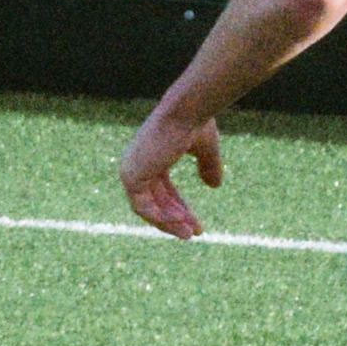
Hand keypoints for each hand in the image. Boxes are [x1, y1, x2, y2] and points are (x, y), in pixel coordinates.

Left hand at [119, 112, 223, 238]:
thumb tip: (214, 186)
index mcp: (152, 155)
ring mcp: (131, 170)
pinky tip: (181, 222)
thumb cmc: (196, 123)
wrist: (187, 111)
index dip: (180, 208)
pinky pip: (143, 207)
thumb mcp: (206, 149)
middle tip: (193, 234)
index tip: (197, 224)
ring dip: (169, 222)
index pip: (163, 190)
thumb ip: (208, 166)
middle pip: (156, 201)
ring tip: (189, 234)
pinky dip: (161, 217)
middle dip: (175, 219)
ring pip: (147, 208)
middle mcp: (138, 163)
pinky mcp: (131, 177)